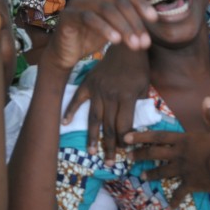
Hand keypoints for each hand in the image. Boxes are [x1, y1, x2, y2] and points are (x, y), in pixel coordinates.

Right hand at [44, 0, 154, 74]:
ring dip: (123, 27)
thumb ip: (128, 21)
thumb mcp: (114, 28)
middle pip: (118, 2)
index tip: (154, 19)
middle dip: (134, 22)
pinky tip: (115, 41)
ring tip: (134, 45)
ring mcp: (78, 3)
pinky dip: (105, 29)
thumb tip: (155, 19)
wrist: (65, 53)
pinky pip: (89, 18)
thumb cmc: (90, 39)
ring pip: (106, 9)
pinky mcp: (68, 15)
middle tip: (144, 42)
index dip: (141, 3)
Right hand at [63, 44, 149, 158]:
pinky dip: (70, 111)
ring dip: (92, 137)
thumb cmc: (138, 67)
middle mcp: (110, 96)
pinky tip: (64, 123)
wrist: (125, 46)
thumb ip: (140, 105)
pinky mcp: (88, 83)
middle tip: (108, 163)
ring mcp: (97, 90)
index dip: (124, 140)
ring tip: (91, 152)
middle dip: (109, 146)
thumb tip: (136, 126)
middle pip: (109, 126)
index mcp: (127, 97)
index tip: (124, 150)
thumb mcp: (145, 86)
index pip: (124, 126)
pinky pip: (77, 100)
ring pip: (93, 118)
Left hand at [127, 97, 209, 204]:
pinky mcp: (190, 184)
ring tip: (142, 177)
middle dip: (141, 155)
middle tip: (129, 158)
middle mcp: (179, 155)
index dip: (142, 136)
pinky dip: (175, 199)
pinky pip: (180, 193)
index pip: (159, 136)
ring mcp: (183, 171)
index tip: (126, 138)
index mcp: (184, 140)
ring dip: (152, 174)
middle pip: (155, 154)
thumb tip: (208, 99)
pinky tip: (170, 206)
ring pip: (163, 172)